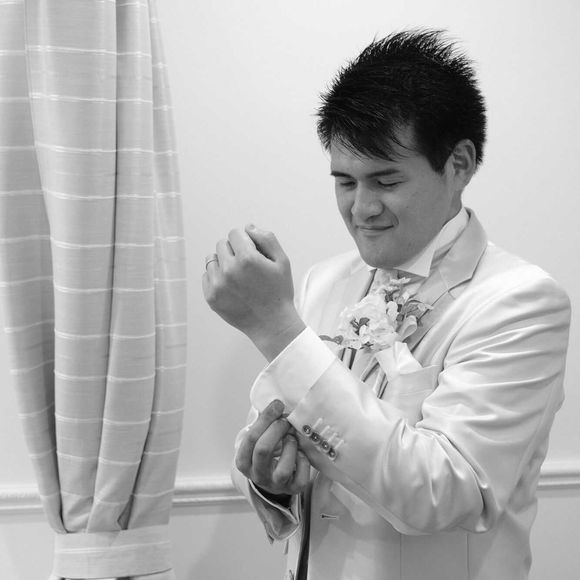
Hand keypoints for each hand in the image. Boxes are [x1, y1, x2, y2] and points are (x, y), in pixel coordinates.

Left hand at [203, 225, 305, 360]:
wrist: (272, 324)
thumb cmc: (279, 291)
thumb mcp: (282, 261)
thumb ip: (267, 238)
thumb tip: (247, 227)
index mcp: (247, 258)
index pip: (235, 233)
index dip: (246, 240)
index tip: (254, 252)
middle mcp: (229, 270)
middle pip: (222, 244)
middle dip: (234, 250)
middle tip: (248, 266)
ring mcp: (218, 284)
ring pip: (212, 259)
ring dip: (223, 263)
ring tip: (238, 276)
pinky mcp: (211, 297)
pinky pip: (207, 275)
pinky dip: (217, 277)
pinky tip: (232, 287)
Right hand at [235, 400, 310, 496]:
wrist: (271, 478)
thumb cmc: (265, 452)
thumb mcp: (257, 439)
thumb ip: (264, 424)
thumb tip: (278, 405)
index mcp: (244, 461)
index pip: (251, 438)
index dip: (266, 419)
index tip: (277, 404)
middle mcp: (257, 475)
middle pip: (264, 450)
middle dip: (277, 429)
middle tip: (286, 420)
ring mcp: (275, 484)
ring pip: (283, 469)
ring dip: (290, 447)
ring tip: (292, 437)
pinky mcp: (293, 489)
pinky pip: (300, 478)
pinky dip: (303, 462)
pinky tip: (300, 453)